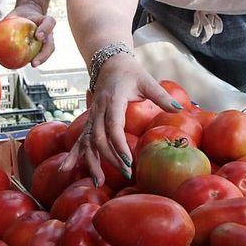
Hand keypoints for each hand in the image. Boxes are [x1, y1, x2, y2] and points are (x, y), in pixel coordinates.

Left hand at [5, 4, 55, 67]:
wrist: (28, 15)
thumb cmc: (22, 15)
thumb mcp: (15, 14)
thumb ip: (8, 22)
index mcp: (44, 21)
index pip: (49, 23)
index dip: (45, 30)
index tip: (38, 36)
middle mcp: (48, 33)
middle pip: (51, 44)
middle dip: (44, 55)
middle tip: (34, 62)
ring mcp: (47, 41)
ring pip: (48, 52)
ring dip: (41, 60)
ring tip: (32, 65)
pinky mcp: (41, 48)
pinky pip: (38, 55)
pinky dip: (32, 60)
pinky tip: (20, 65)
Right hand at [58, 53, 180, 186]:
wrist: (109, 63)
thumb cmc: (131, 73)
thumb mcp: (147, 81)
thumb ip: (162, 96)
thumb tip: (180, 109)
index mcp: (113, 99)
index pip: (113, 125)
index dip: (118, 144)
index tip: (128, 161)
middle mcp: (98, 109)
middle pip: (99, 137)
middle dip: (110, 157)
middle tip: (126, 173)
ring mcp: (91, 116)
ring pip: (86, 141)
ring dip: (91, 162)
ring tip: (98, 182)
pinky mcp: (89, 122)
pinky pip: (80, 140)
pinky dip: (74, 155)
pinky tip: (66, 170)